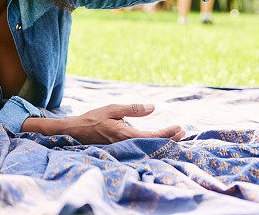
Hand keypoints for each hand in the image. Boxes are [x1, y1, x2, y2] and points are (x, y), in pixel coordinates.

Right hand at [65, 103, 184, 144]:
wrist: (76, 132)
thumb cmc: (93, 119)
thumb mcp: (112, 109)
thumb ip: (133, 109)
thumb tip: (153, 107)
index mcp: (125, 135)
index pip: (152, 136)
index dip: (168, 133)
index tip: (179, 127)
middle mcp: (127, 145)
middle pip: (154, 145)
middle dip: (169, 139)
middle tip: (182, 131)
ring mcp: (124, 149)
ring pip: (149, 147)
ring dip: (162, 141)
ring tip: (175, 135)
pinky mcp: (122, 149)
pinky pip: (141, 148)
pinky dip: (152, 143)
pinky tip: (157, 139)